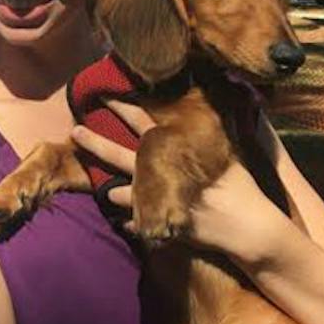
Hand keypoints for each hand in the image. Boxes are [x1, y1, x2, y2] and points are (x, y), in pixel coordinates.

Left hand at [70, 100, 288, 265]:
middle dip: (96, 142)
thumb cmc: (241, 187)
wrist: (248, 228)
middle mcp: (161, 174)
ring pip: (121, 191)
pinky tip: (122, 221)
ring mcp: (158, 199)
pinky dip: (130, 221)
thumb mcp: (226, 154)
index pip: (144, 123)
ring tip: (94, 185)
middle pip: (119, 154)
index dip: (125, 108)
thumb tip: (210, 109)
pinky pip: (137, 221)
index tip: (105, 95)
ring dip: (107, 188)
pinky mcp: (160, 222)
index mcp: (176, 152)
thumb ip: (210, 137)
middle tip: (75, 131)